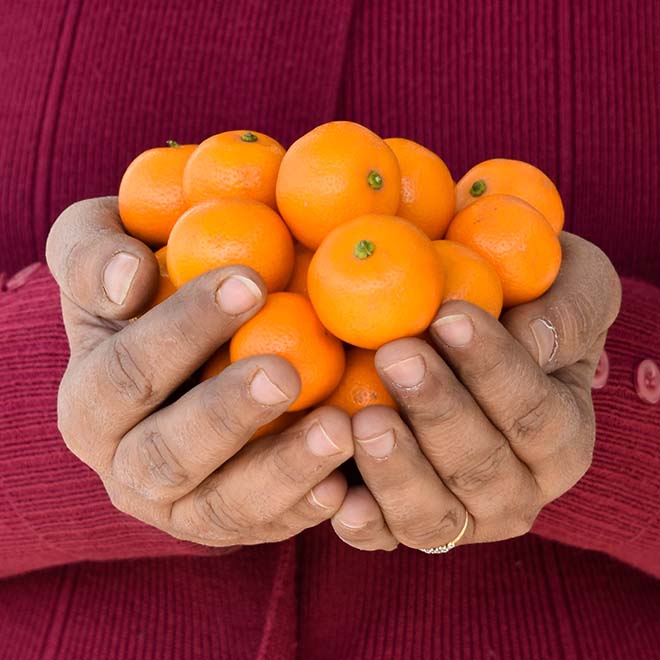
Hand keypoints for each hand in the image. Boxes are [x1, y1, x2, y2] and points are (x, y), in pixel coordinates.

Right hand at [46, 197, 352, 546]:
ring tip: (339, 429)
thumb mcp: (101, 248)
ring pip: (223, 505)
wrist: (184, 358)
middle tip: (285, 372)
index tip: (251, 282)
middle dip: (226, 413)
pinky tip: (348, 483)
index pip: (126, 373)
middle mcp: (127, 465)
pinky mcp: (231, 523)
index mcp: (91, 402)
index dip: (183, 330)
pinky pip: (268, 528)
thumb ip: (90, 254)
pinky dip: (307, 509)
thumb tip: (125, 281)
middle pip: (168, 454)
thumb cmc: (149, 291)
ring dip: (281, 470)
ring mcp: (180, 505)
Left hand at [330, 233, 620, 550]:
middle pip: (483, 469)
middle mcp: (516, 491)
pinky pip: (383, 538)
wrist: (464, 346)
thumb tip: (538, 342)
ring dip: (399, 470)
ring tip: (364, 417)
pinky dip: (362, 523)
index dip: (494, 369)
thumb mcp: (570, 286)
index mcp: (562, 440)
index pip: (537, 415)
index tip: (449, 317)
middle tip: (396, 355)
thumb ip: (571, 310)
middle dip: (438, 411)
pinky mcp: (401, 523)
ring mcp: (458, 515)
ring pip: (435, 516)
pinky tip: (336, 492)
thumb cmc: (522, 308)